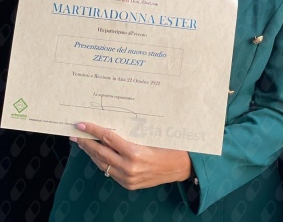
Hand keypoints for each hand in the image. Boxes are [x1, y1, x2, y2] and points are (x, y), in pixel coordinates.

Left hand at [70, 122, 191, 188]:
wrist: (180, 166)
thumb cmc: (168, 145)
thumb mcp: (150, 135)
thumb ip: (130, 133)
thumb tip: (110, 124)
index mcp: (135, 152)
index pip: (108, 138)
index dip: (93, 130)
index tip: (81, 124)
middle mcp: (129, 167)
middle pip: (101, 152)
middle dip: (86, 142)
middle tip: (75, 134)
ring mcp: (128, 178)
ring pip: (103, 164)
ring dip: (91, 153)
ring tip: (82, 143)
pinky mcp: (128, 185)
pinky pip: (110, 171)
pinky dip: (102, 162)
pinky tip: (97, 154)